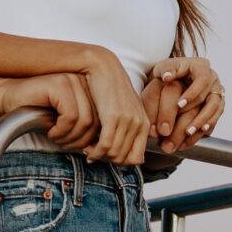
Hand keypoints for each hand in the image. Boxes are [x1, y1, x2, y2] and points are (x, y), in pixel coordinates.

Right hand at [0, 71, 97, 150]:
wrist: (9, 99)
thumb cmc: (38, 112)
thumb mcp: (69, 122)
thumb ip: (87, 128)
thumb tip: (103, 147)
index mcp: (91, 89)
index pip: (105, 120)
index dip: (92, 139)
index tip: (76, 147)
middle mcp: (84, 81)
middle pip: (97, 121)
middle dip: (80, 141)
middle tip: (64, 144)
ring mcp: (72, 80)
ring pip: (85, 120)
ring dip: (69, 137)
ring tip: (56, 138)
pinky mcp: (59, 84)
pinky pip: (71, 116)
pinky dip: (61, 131)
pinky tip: (50, 131)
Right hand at [80, 50, 150, 166]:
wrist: (103, 67)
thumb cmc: (109, 90)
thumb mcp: (123, 109)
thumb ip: (126, 127)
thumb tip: (120, 151)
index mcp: (144, 124)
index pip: (136, 158)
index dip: (120, 163)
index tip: (106, 158)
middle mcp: (139, 123)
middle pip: (124, 158)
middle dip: (107, 161)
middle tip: (93, 156)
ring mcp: (128, 120)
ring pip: (114, 154)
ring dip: (99, 157)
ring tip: (88, 152)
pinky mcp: (113, 116)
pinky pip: (105, 145)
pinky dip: (95, 152)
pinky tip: (86, 149)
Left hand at [142, 57, 224, 153]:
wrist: (169, 80)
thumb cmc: (166, 73)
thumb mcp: (163, 67)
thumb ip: (165, 69)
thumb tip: (166, 77)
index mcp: (201, 67)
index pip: (202, 80)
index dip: (192, 94)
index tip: (179, 105)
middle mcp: (212, 79)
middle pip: (210, 98)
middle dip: (197, 114)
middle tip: (184, 126)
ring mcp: (216, 92)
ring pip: (215, 110)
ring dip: (202, 123)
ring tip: (188, 133)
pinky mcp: (216, 105)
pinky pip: (215, 118)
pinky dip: (205, 127)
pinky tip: (194, 135)